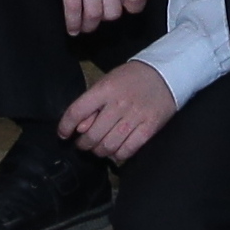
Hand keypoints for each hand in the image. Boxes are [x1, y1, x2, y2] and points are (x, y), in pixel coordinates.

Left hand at [62, 58, 178, 164]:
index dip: (65, 126)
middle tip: (84, 144)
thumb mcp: (107, 82)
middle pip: (92, 135)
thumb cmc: (131, 79)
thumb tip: (78, 129)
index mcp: (105, 89)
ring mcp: (135, 117)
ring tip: (99, 148)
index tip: (63, 134)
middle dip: (83, 144)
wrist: (166, 74)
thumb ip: (91, 104)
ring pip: (108, 146)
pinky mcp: (149, 128)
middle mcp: (119, 104)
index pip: (77, 111)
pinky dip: (118, 155)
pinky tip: (116, 150)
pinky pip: (127, 150)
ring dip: (99, 151)